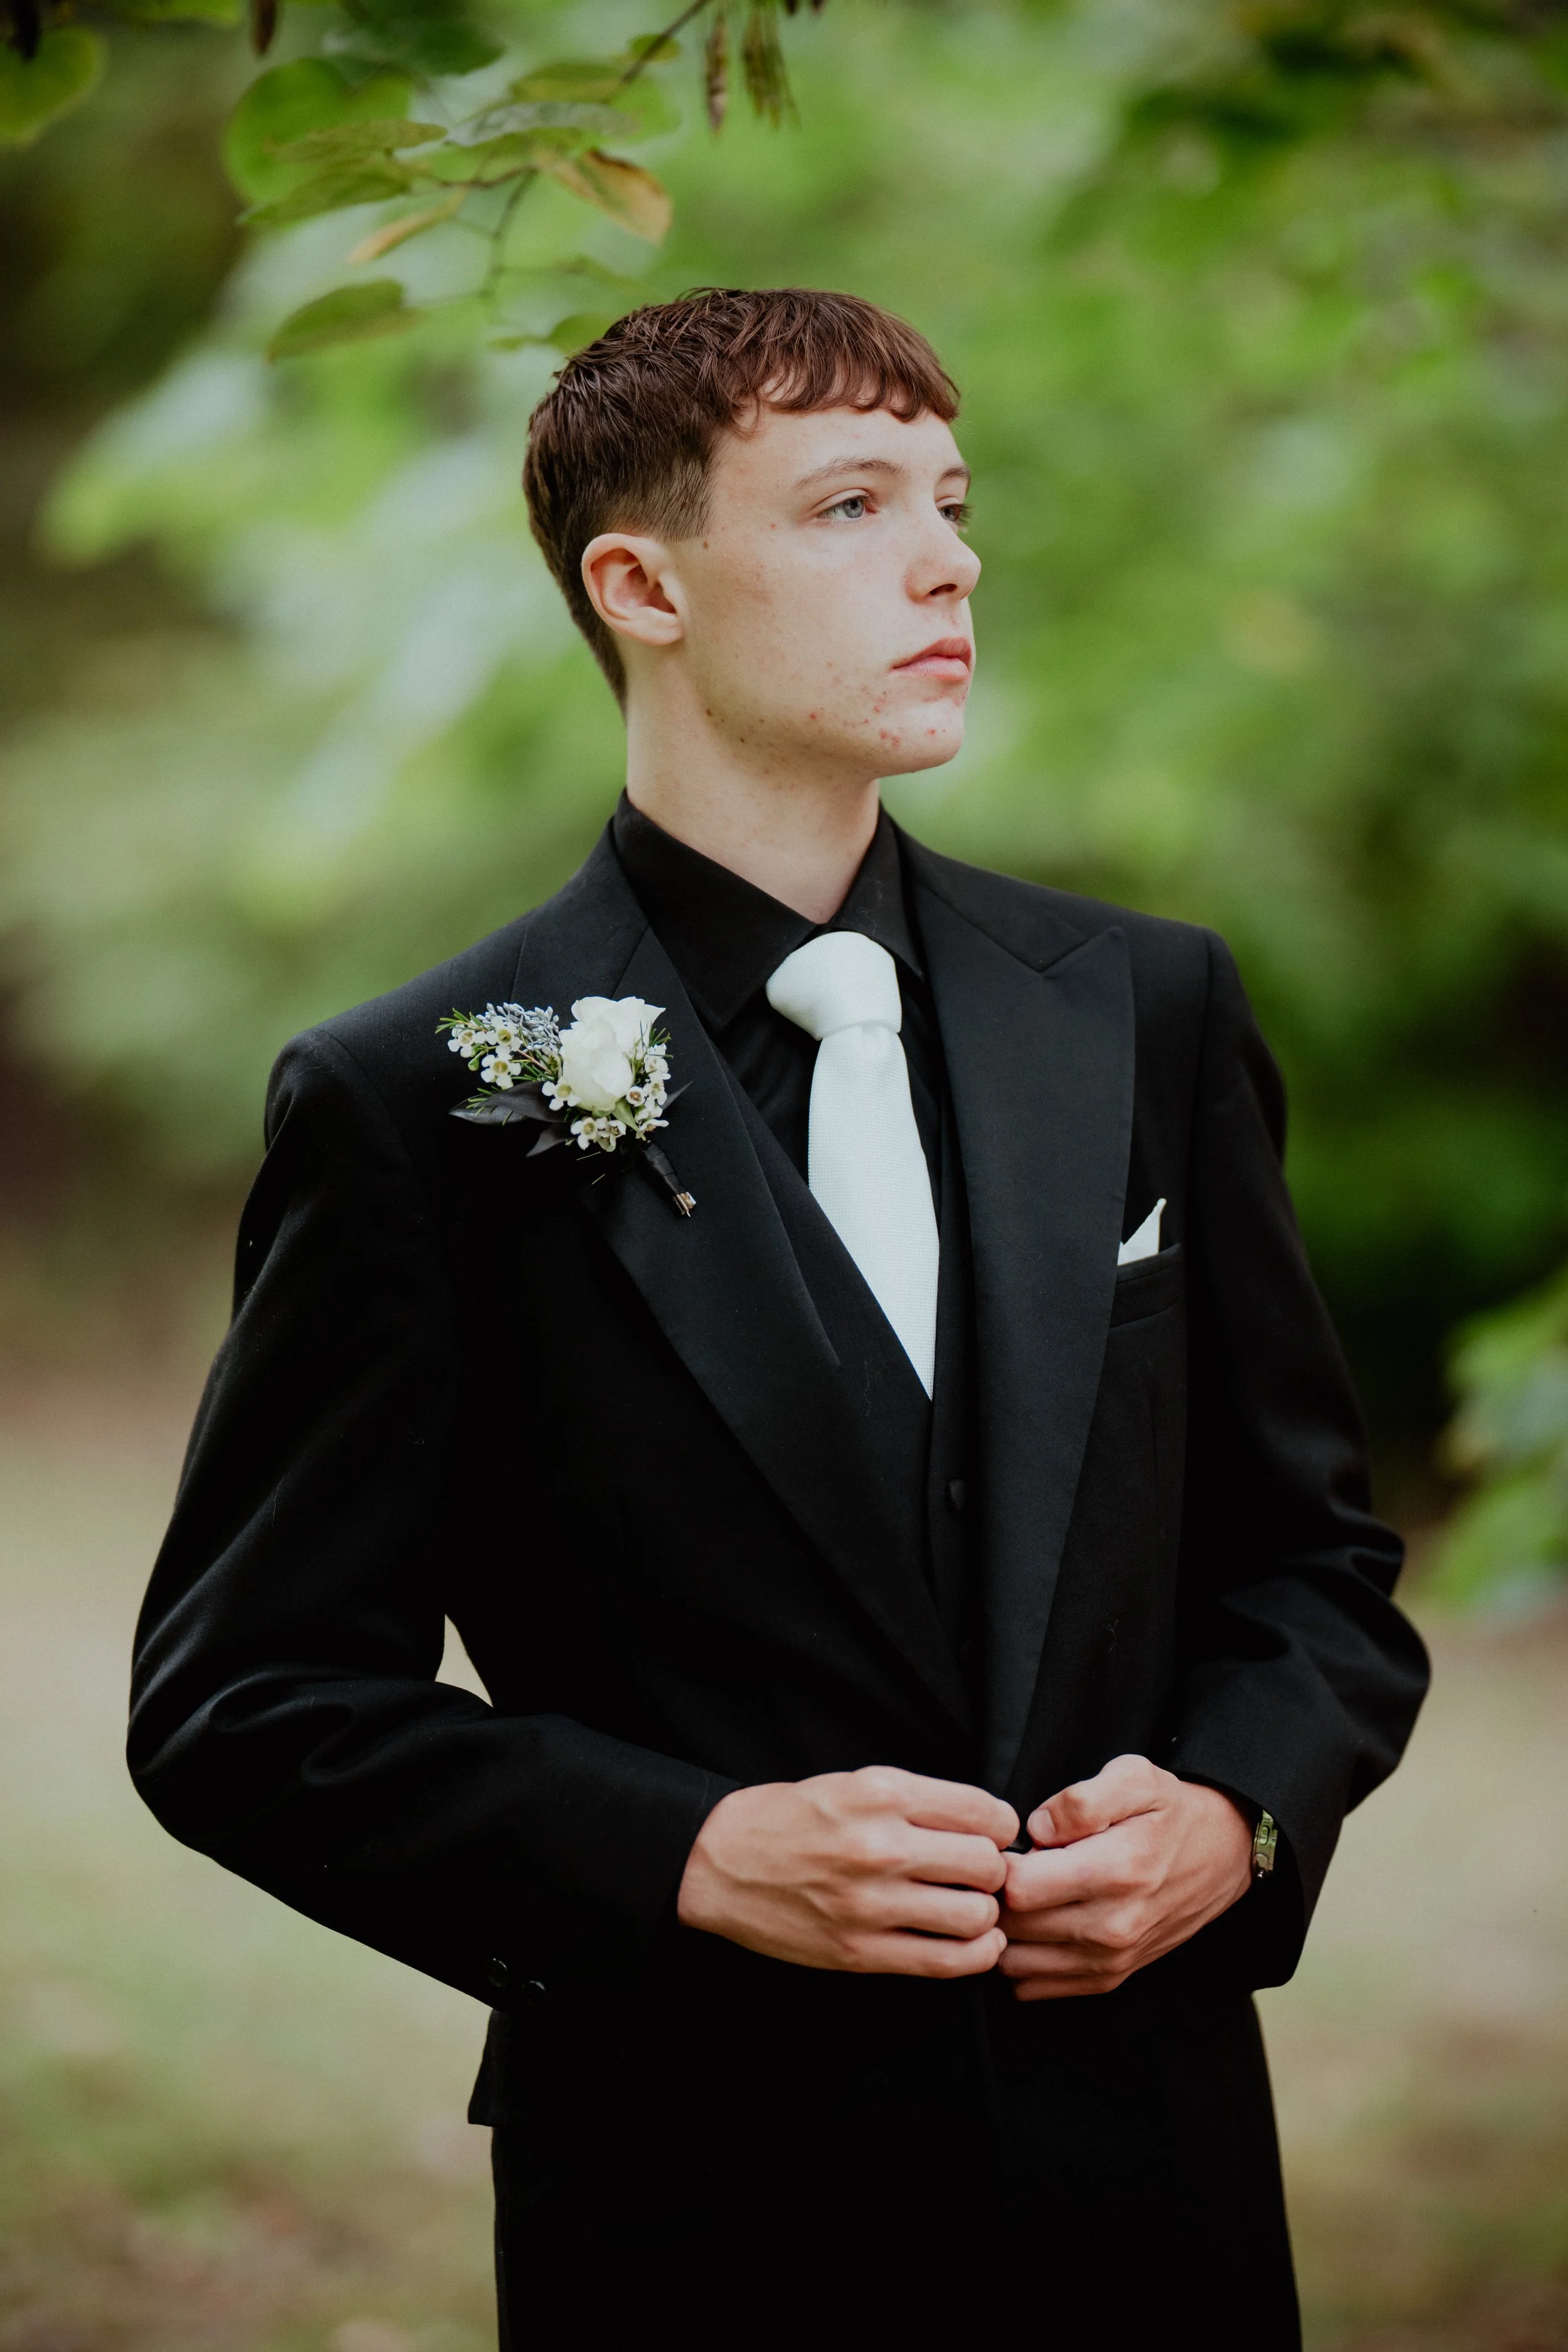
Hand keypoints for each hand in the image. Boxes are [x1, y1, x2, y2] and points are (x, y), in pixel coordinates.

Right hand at [677, 1766, 1018, 1977]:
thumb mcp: (852, 1783)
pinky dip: (976, 1955)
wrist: (719, 1862)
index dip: (1001, 1826)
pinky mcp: (860, 1952)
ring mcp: (870, 1904)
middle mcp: (881, 1846)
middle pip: (987, 1864)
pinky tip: (976, 1943)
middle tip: (979, 1873)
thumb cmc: (789, 1818)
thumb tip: (984, 1826)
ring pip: (975, 1916)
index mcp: (881, 1794)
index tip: (992, 1834)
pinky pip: (946, 1961)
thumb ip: (916, 1801)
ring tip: (969, 1906)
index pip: (983, 1812)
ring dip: (984, 1913)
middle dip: (994, 1869)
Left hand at [998, 1755, 1251, 2000]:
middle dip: (996, 1896)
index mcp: (1116, 1870)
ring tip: (1017, 1898)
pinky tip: (1030, 1926)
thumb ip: (1081, 1800)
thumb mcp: (1135, 1778)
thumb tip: (1037, 1830)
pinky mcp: (1108, 1978)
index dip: (999, 1863)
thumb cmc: (1171, 1813)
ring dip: (1004, 1931)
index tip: (1007, 1847)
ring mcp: (1111, 1959)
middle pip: (1013, 1926)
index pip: (1020, 1888)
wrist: (1222, 1856)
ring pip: (1015, 1962)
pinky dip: (1020, 1960)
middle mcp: (1113, 1926)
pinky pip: (1034, 1987)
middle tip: (1006, 1870)